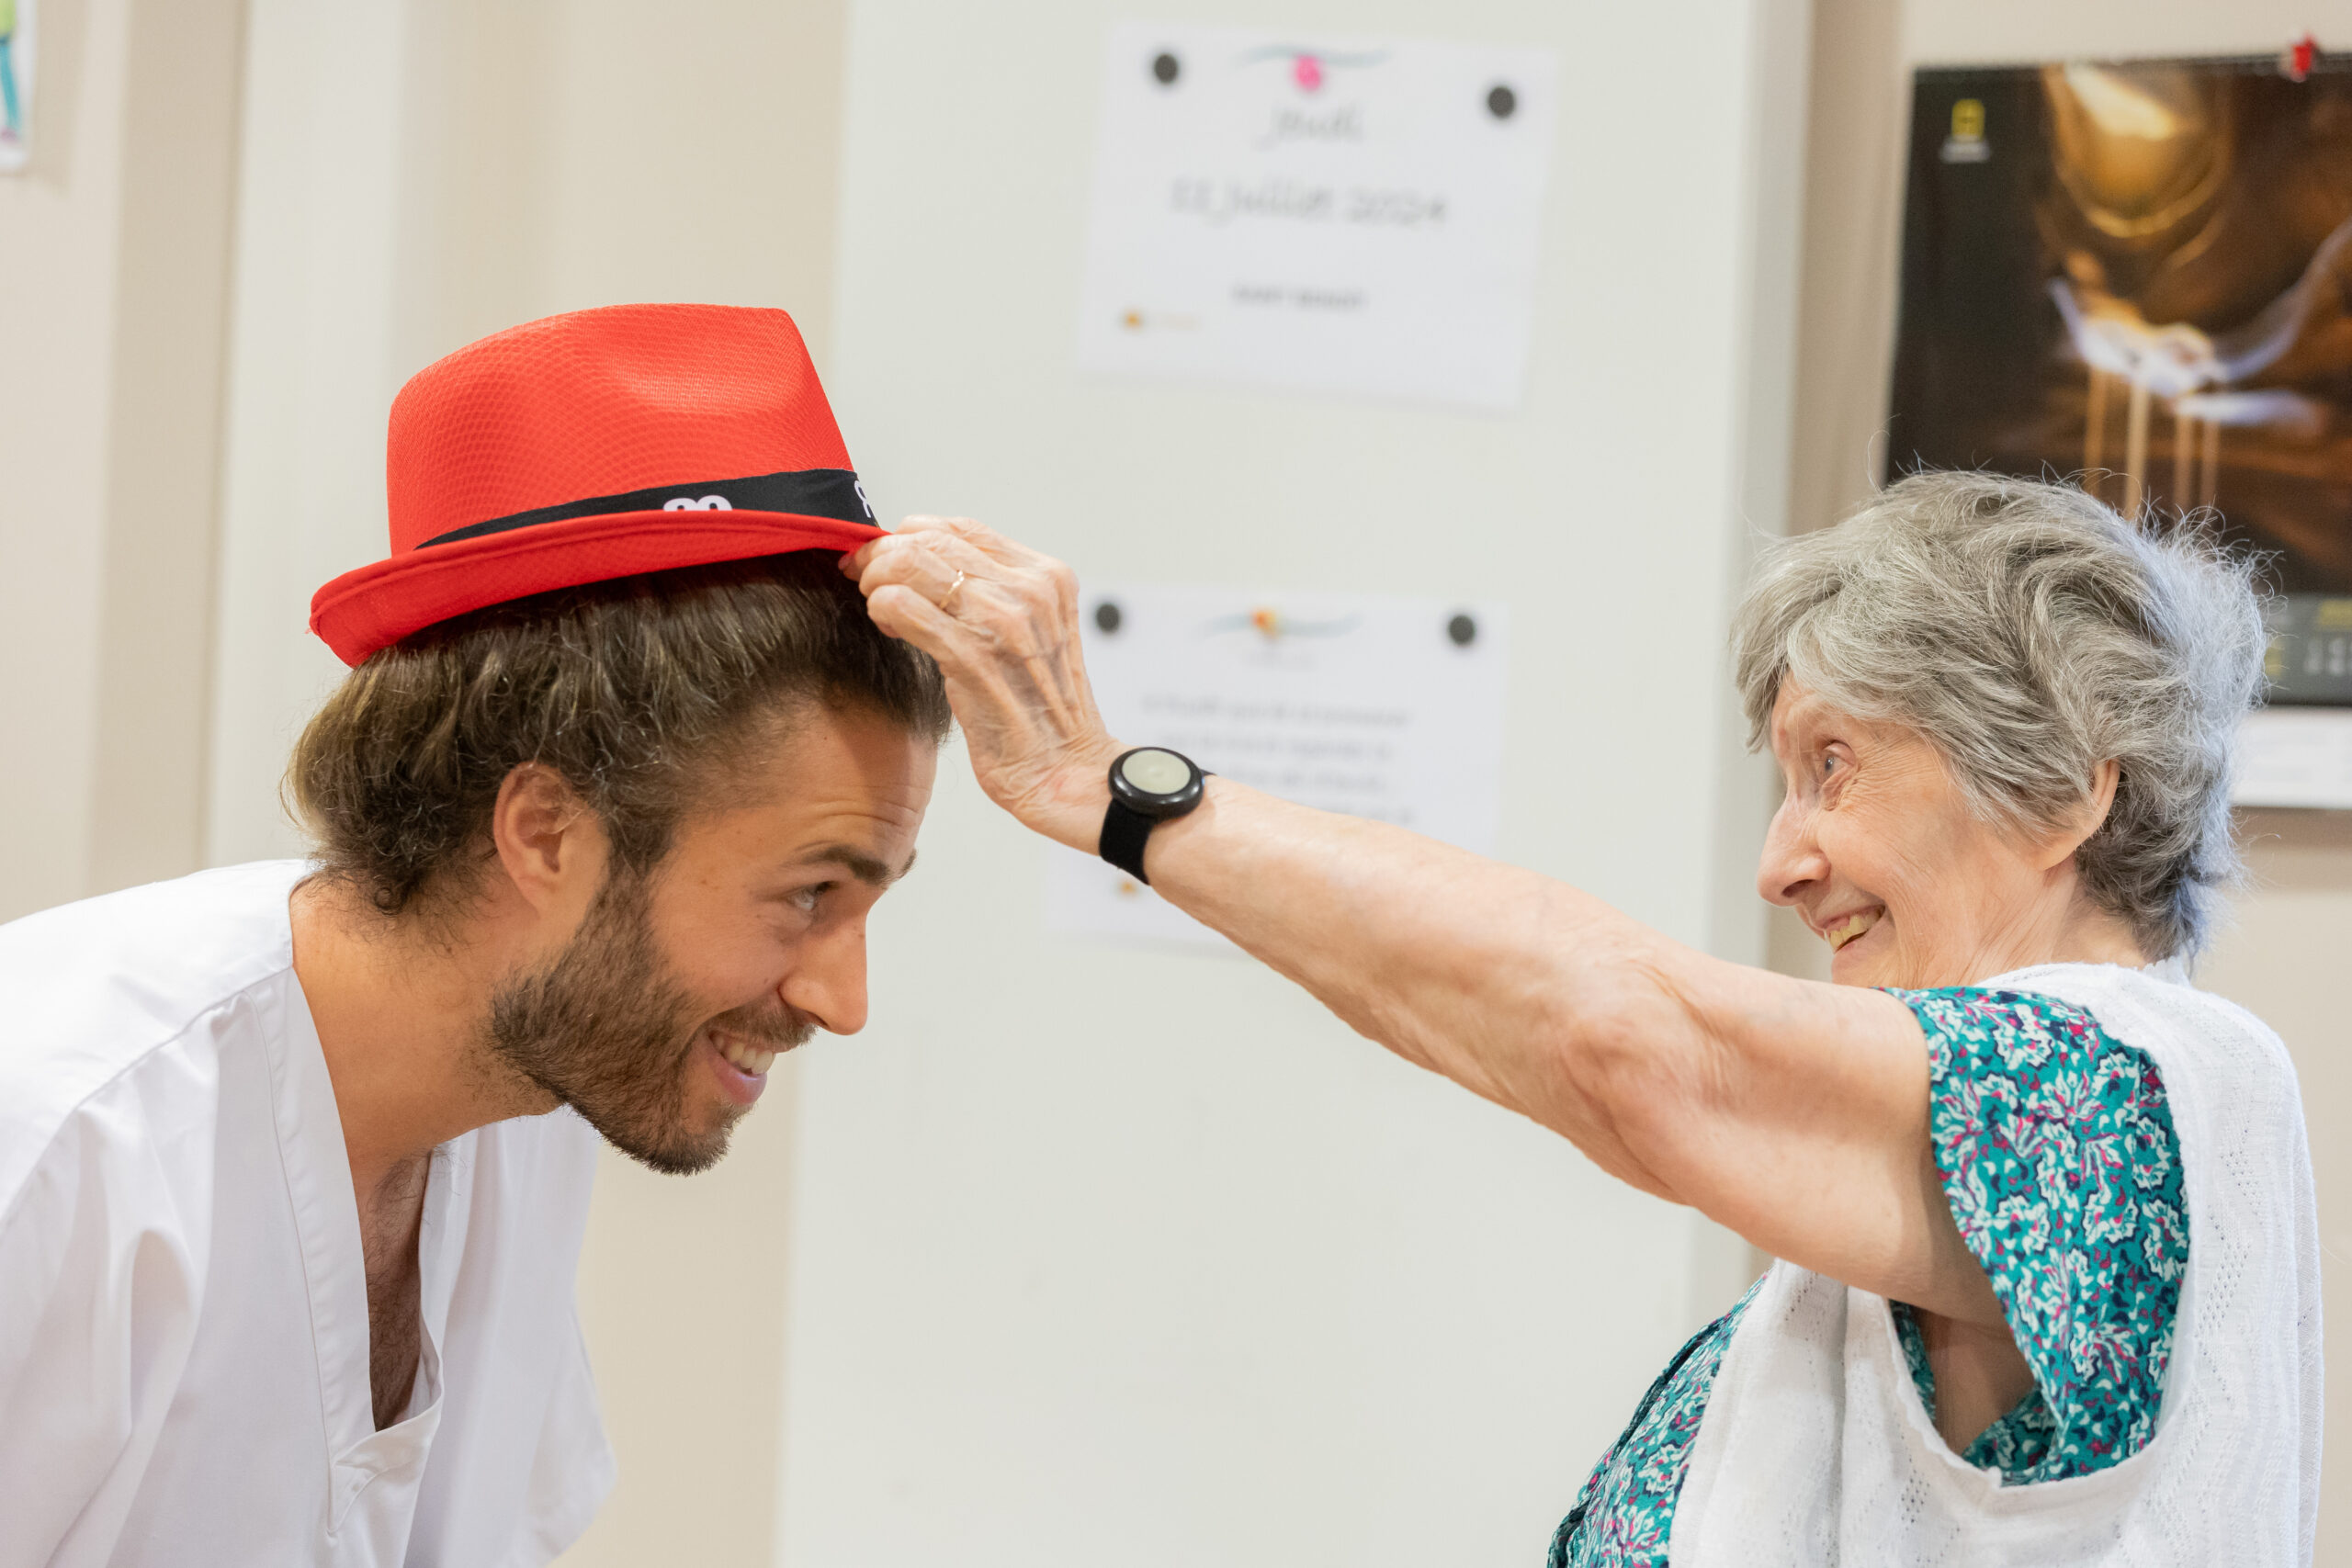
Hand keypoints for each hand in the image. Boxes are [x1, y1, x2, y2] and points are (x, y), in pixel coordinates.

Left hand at [843, 517, 1123, 851]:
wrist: (1065, 771)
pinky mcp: (974, 658)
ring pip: (910, 564)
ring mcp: (1005, 623)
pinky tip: (890, 631)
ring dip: (878, 582)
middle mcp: (1029, 591)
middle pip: (929, 538)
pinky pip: (904, 609)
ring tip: (880, 609)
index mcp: (1046, 577)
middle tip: (865, 580)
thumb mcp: (1029, 635)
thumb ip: (991, 595)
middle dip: (883, 556)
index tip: (886, 557)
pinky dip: (883, 611)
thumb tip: (924, 566)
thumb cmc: (1038, 713)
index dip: (910, 534)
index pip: (959, 526)